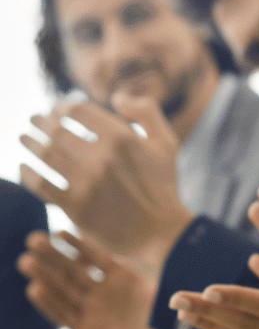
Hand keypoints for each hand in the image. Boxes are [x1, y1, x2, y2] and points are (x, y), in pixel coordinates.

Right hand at [16, 230, 194, 328]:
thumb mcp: (167, 301)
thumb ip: (160, 283)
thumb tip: (165, 266)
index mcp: (126, 280)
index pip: (98, 258)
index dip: (80, 245)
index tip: (59, 232)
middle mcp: (106, 293)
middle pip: (75, 271)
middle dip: (54, 255)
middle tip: (32, 239)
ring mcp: (94, 311)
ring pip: (64, 290)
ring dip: (45, 276)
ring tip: (25, 261)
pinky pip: (64, 315)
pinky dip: (50, 303)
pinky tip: (34, 290)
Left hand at [18, 94, 192, 269]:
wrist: (158, 232)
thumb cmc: (161, 185)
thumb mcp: (166, 143)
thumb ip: (147, 111)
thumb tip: (116, 96)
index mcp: (123, 138)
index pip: (78, 110)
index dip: (63, 107)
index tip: (58, 110)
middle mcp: (102, 158)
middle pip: (57, 130)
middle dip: (40, 122)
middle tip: (33, 120)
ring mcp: (87, 183)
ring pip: (45, 155)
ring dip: (29, 143)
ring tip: (22, 138)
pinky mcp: (74, 206)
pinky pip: (40, 184)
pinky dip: (27, 173)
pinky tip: (24, 167)